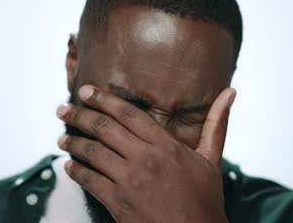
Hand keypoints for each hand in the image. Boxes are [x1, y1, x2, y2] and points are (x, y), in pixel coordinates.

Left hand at [57, 85, 235, 222]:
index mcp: (166, 145)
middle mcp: (145, 158)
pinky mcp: (118, 203)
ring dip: (72, 142)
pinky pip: (90, 181)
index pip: (128, 113)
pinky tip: (68, 166)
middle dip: (80, 115)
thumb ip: (217, 123)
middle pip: (104, 128)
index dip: (104, 99)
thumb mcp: (212, 159)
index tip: (87, 90)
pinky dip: (75, 171)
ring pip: (92, 153)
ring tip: (61, 137)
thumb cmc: (205, 199)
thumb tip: (230, 91)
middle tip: (62, 107)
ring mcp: (130, 181)